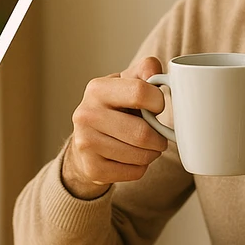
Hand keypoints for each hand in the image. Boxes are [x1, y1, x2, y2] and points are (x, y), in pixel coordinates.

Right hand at [61, 55, 168, 198]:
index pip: (141, 92)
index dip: (159, 102)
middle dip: (159, 137)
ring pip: (141, 155)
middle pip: (142, 133)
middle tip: (158, 135)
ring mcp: (85, 143)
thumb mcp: (126, 84)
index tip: (157, 107)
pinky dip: (141, 167)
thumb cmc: (115, 109)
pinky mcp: (92, 168)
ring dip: (152, 153)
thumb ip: (145, 71)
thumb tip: (159, 74)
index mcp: (97, 89)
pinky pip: (135, 172)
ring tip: (145, 147)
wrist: (86, 143)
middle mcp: (86, 114)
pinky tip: (131, 159)